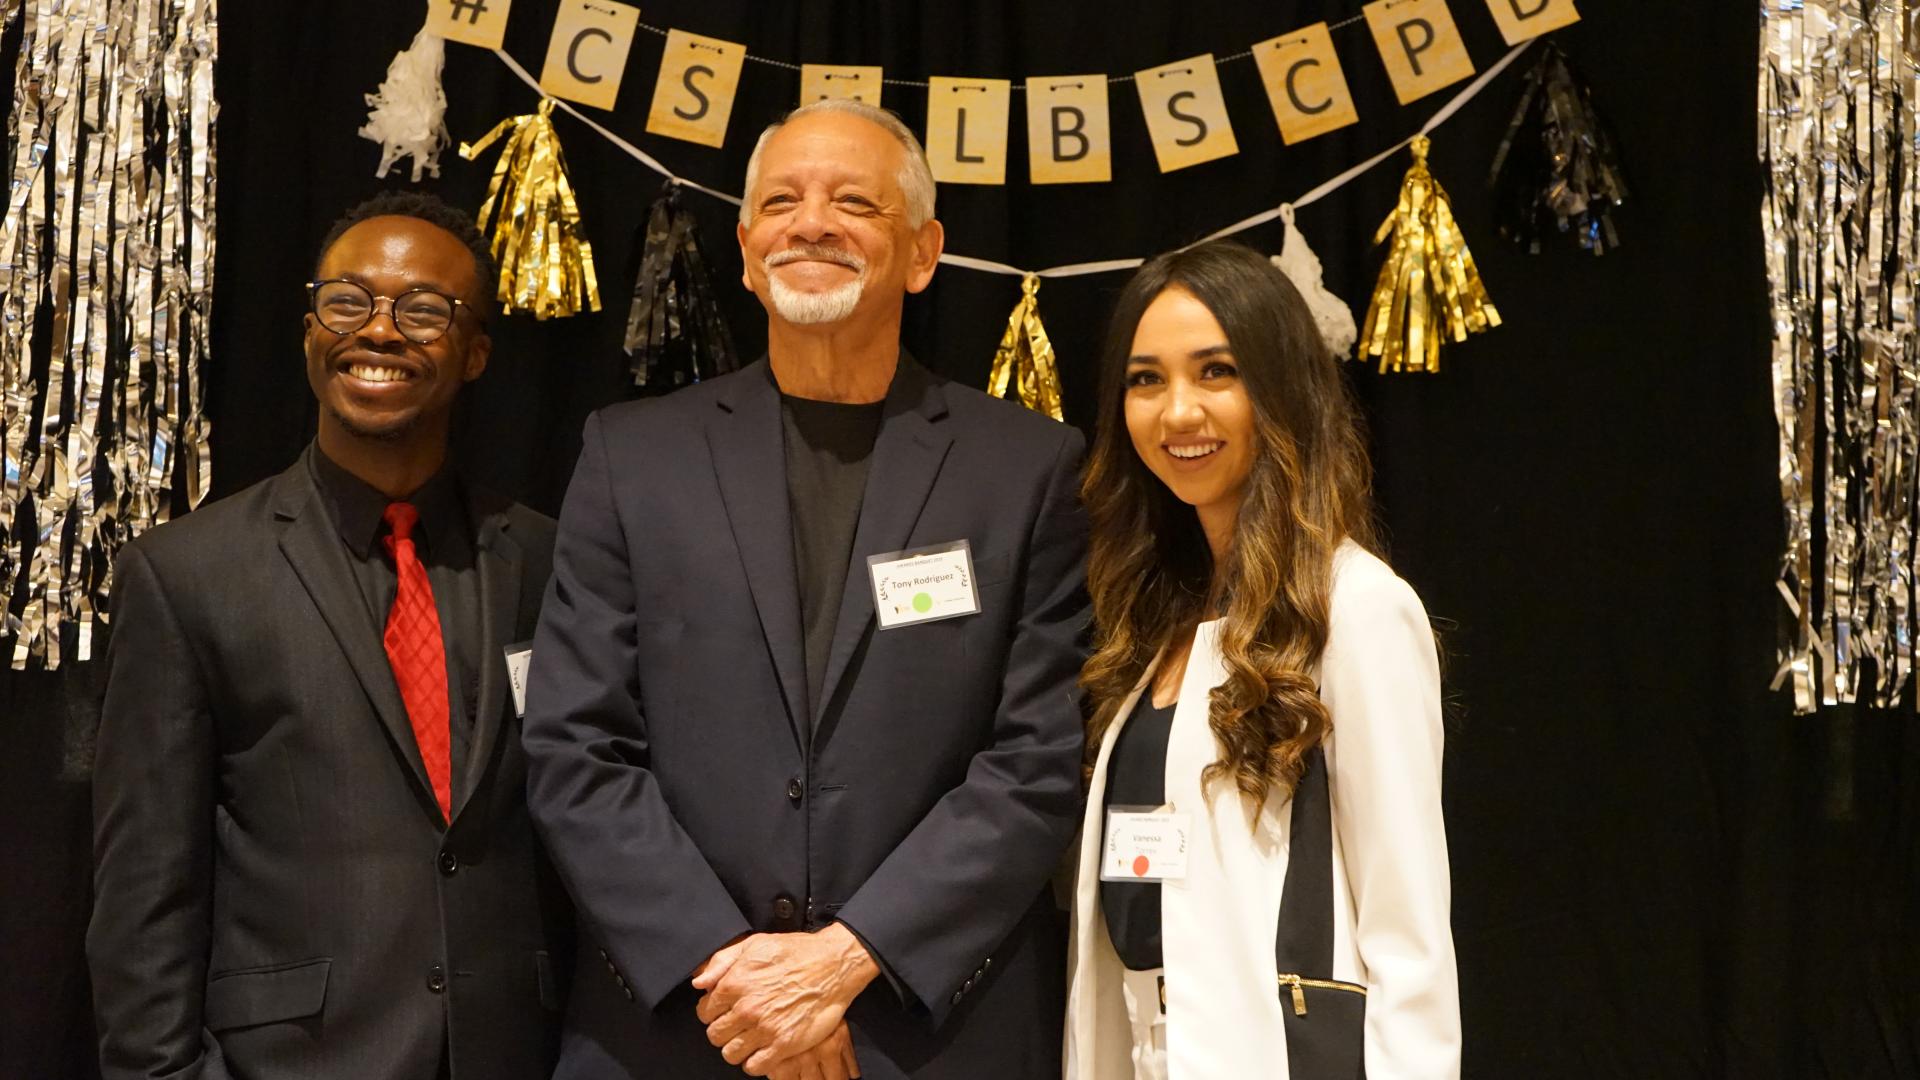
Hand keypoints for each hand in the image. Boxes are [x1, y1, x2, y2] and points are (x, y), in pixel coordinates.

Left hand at [693, 923, 878, 1074]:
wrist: (833, 966)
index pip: (704, 1012)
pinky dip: (755, 1062)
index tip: (725, 1011)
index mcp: (734, 983)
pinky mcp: (784, 1044)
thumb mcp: (755, 944)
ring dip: (737, 1048)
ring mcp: (765, 1028)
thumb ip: (722, 962)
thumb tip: (699, 982)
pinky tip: (762, 1050)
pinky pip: (754, 1066)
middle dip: (723, 1031)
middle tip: (737, 1025)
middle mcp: (746, 1008)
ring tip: (749, 1039)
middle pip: (715, 1036)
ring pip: (730, 1054)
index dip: (712, 1012)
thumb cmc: (796, 952)